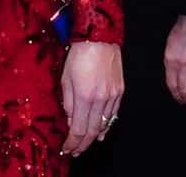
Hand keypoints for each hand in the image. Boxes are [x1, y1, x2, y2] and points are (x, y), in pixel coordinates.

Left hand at [61, 41, 123, 157]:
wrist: (100, 35)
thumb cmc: (78, 52)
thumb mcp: (65, 76)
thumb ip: (67, 101)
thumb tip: (69, 119)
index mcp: (85, 96)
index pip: (78, 129)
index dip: (72, 142)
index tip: (67, 149)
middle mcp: (101, 99)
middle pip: (92, 131)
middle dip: (82, 144)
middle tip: (75, 151)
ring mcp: (113, 96)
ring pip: (104, 124)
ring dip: (94, 136)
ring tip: (86, 144)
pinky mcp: (120, 90)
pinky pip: (113, 114)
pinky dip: (107, 125)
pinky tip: (101, 130)